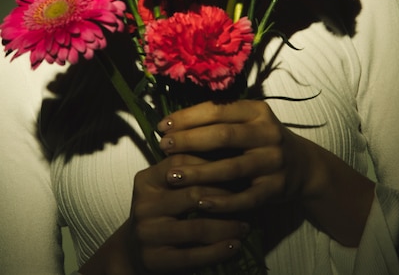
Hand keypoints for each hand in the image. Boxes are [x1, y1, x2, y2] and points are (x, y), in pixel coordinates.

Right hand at [128, 153, 248, 272]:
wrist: (131, 251)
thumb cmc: (160, 213)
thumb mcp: (165, 188)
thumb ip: (188, 172)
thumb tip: (231, 156)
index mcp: (147, 180)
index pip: (183, 163)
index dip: (213, 164)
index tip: (239, 165)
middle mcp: (144, 203)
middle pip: (193, 193)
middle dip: (226, 196)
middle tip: (249, 197)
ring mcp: (147, 233)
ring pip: (197, 226)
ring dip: (227, 226)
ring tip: (245, 226)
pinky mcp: (153, 259)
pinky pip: (193, 255)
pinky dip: (218, 250)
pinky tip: (234, 245)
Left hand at [156, 99, 374, 247]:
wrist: (305, 166)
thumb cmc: (263, 140)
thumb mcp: (249, 122)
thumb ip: (220, 121)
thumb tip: (173, 124)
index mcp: (257, 110)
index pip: (217, 110)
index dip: (187, 118)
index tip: (162, 126)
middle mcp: (268, 132)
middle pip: (222, 135)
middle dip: (188, 140)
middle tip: (163, 147)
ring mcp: (274, 161)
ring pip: (231, 167)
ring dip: (198, 172)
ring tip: (171, 175)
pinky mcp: (276, 189)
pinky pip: (245, 198)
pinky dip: (222, 201)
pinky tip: (200, 202)